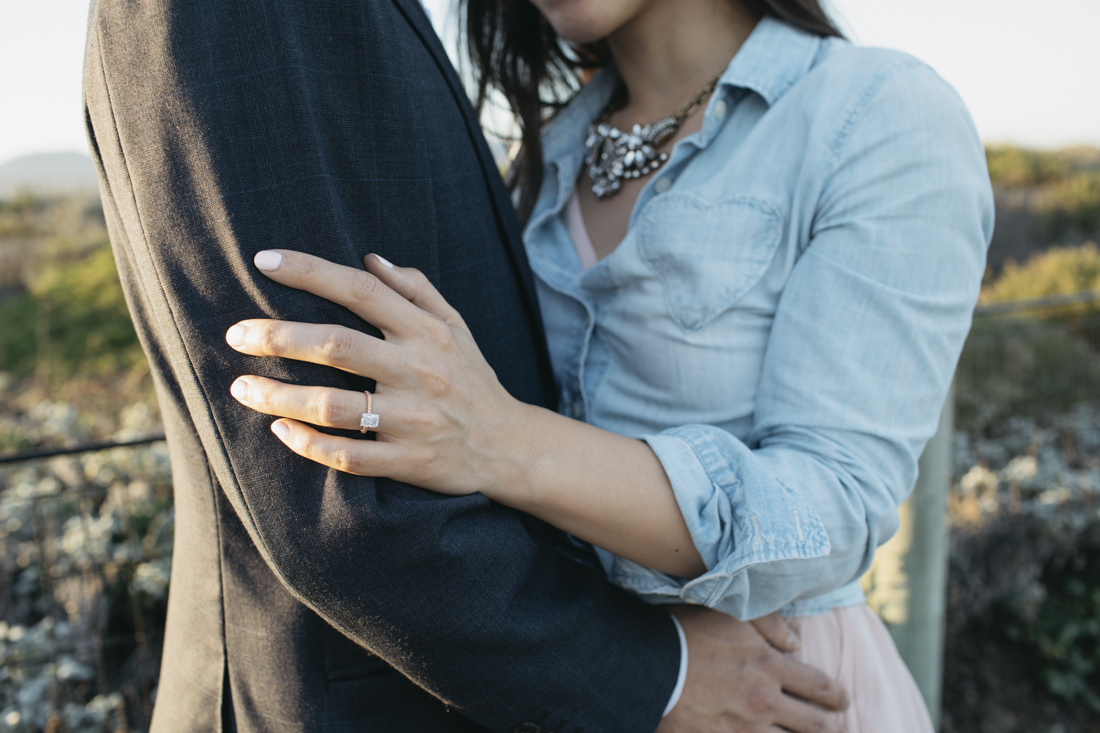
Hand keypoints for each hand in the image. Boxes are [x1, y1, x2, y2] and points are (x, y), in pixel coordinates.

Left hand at [225, 250, 532, 495]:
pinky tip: (279, 429)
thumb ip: (415, 290)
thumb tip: (370, 258)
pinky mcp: (408, 462)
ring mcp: (412, 420)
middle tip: (236, 335)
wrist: (509, 446)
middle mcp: (419, 372)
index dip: (311, 272)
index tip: (264, 261)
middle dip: (278, 338)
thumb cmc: (472, 379)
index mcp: (427, 333)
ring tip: (241, 388)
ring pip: (332, 407)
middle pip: (337, 346)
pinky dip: (307, 444)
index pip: (362, 291)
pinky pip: (347, 457)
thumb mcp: (455, 327)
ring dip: (278, 397)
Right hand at [657, 607, 847, 732]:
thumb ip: (770, 623)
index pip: (820, 687)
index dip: (837, 697)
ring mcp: (745, 729)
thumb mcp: (731, 615)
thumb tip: (796, 641)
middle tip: (840, 731)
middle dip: (833, 730)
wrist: (648, 666)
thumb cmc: (688, 633)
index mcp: (771, 667)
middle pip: (815, 726)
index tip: (842, 701)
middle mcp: (764, 701)